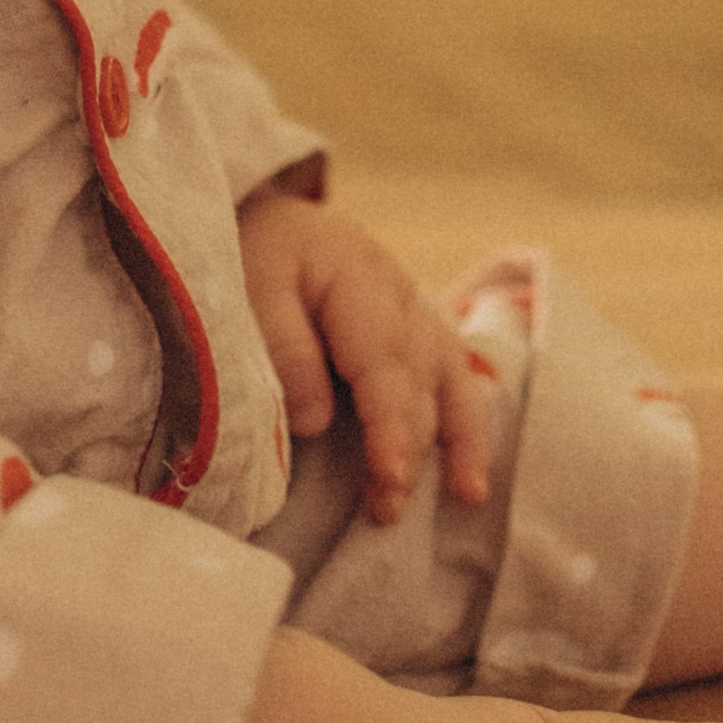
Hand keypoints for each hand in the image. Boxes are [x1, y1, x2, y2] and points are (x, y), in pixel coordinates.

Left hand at [237, 193, 496, 527]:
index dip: (391, 425)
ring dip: (460, 438)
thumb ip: (284, 349)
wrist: (269, 213)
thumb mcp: (253, 285)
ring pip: (451, 376)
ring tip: (468, 495)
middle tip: (388, 509)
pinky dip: (466, 420)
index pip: (383, 362)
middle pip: (419, 378)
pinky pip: (454, 374)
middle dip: (411, 447)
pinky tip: (469, 467)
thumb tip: (317, 420)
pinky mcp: (416, 328)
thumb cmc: (255, 251)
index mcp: (357, 277)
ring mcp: (415, 310)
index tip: (391, 476)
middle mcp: (399, 294)